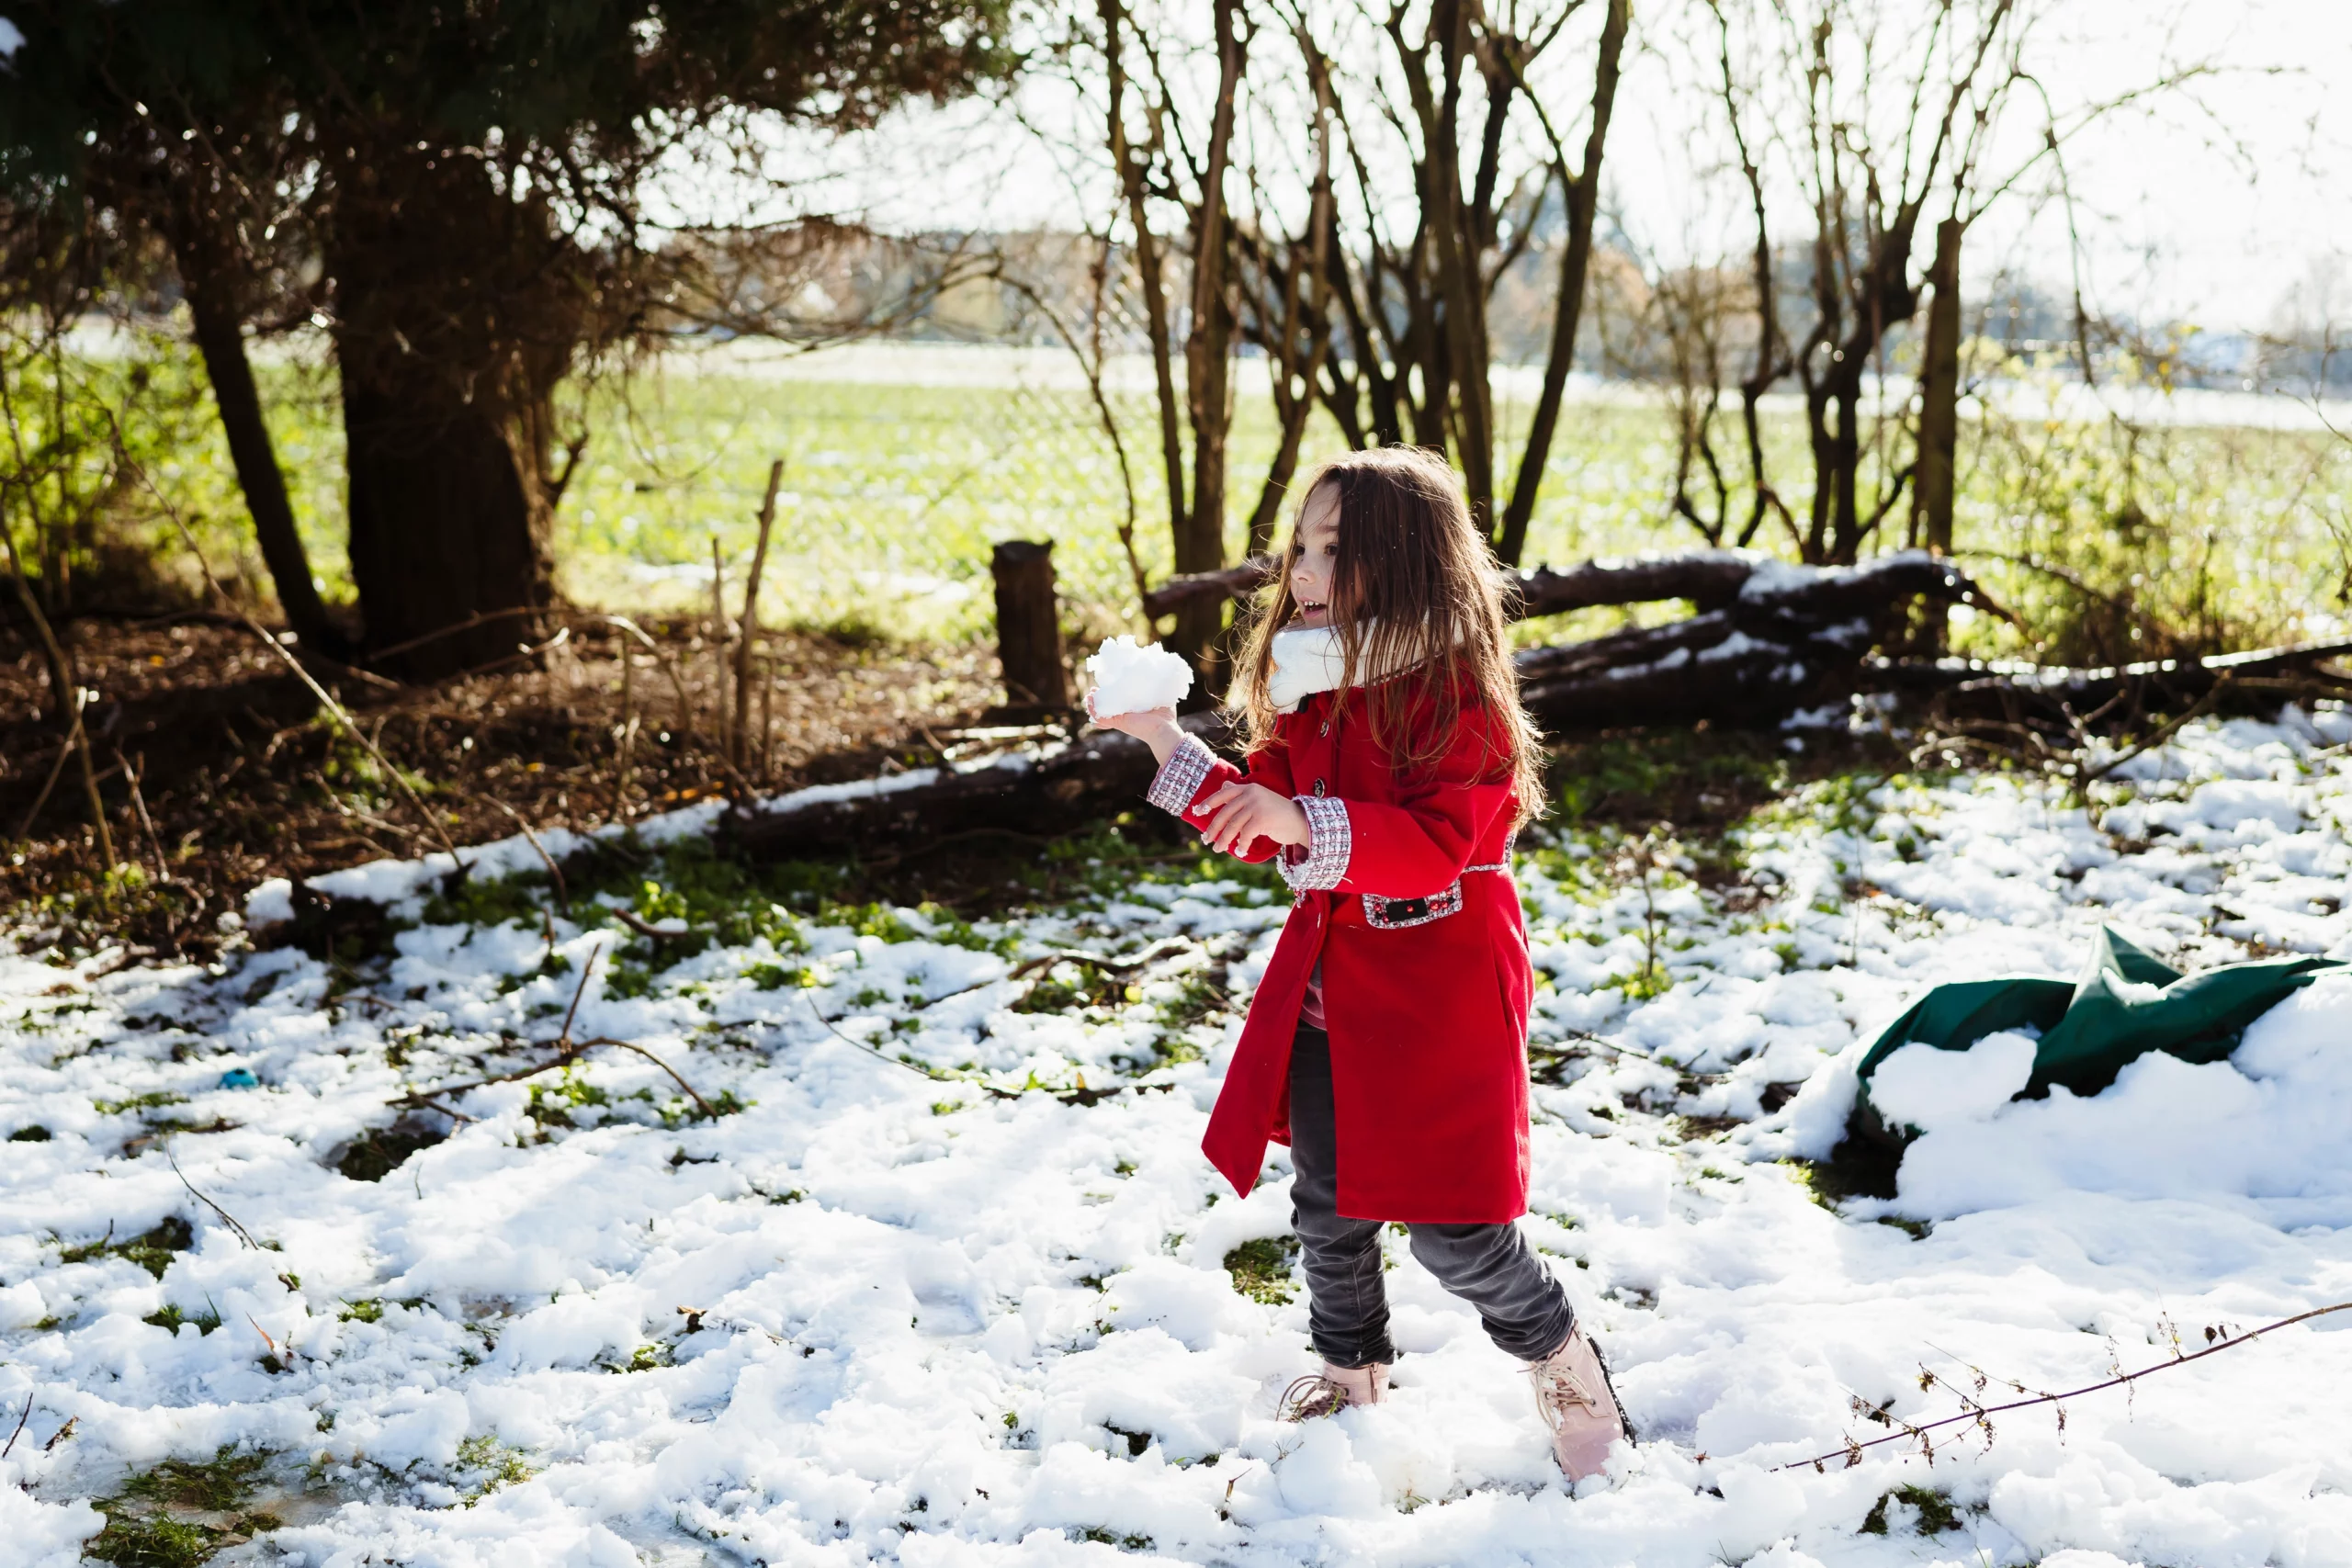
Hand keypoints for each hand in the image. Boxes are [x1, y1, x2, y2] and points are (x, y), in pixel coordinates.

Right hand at [1085, 692, 1184, 762]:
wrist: (1164, 728)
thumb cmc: (1165, 716)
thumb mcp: (1161, 698)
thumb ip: (1159, 687)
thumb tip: (1161, 673)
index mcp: (1134, 709)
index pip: (1120, 701)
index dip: (1111, 694)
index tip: (1105, 685)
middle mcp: (1126, 714)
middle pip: (1108, 706)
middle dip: (1099, 698)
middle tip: (1093, 690)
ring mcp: (1120, 718)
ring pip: (1102, 711)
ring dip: (1093, 703)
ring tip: (1088, 696)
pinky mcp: (1118, 722)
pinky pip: (1101, 717)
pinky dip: (1094, 710)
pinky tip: (1089, 703)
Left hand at [1194, 780, 1311, 855]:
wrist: (1300, 821)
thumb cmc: (1277, 813)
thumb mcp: (1258, 800)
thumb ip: (1241, 794)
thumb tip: (1223, 785)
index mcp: (1248, 788)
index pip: (1223, 794)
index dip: (1208, 803)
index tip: (1197, 813)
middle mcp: (1251, 794)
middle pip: (1225, 813)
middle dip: (1213, 828)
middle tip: (1206, 840)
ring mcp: (1257, 805)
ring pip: (1233, 826)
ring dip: (1224, 840)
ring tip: (1219, 849)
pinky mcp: (1262, 818)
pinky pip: (1245, 834)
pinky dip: (1241, 845)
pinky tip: (1241, 851)